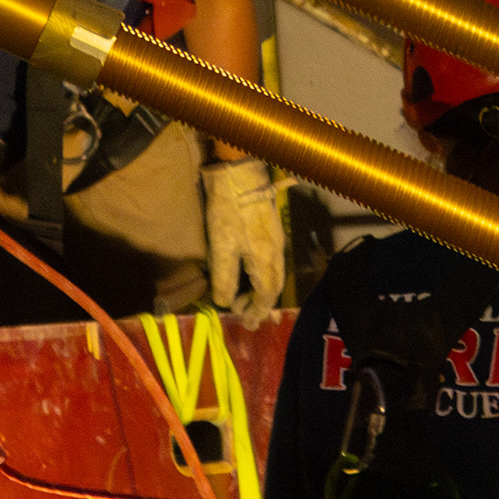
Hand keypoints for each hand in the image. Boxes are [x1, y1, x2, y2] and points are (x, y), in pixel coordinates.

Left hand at [203, 158, 284, 310]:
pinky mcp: (269, 230)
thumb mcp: (222, 248)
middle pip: (273, 286)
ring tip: (245, 300)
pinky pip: (269, 263)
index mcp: (266, 260)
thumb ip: (224, 279)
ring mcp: (274, 240)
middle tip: (246, 317)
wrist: (241, 175)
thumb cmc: (230, 212)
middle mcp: (276, 253)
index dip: (256, 311)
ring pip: (272, 275)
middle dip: (260, 305)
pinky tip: (249, 275)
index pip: (266, 295)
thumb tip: (225, 302)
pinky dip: (260, 277)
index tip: (247, 323)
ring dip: (260, 291)